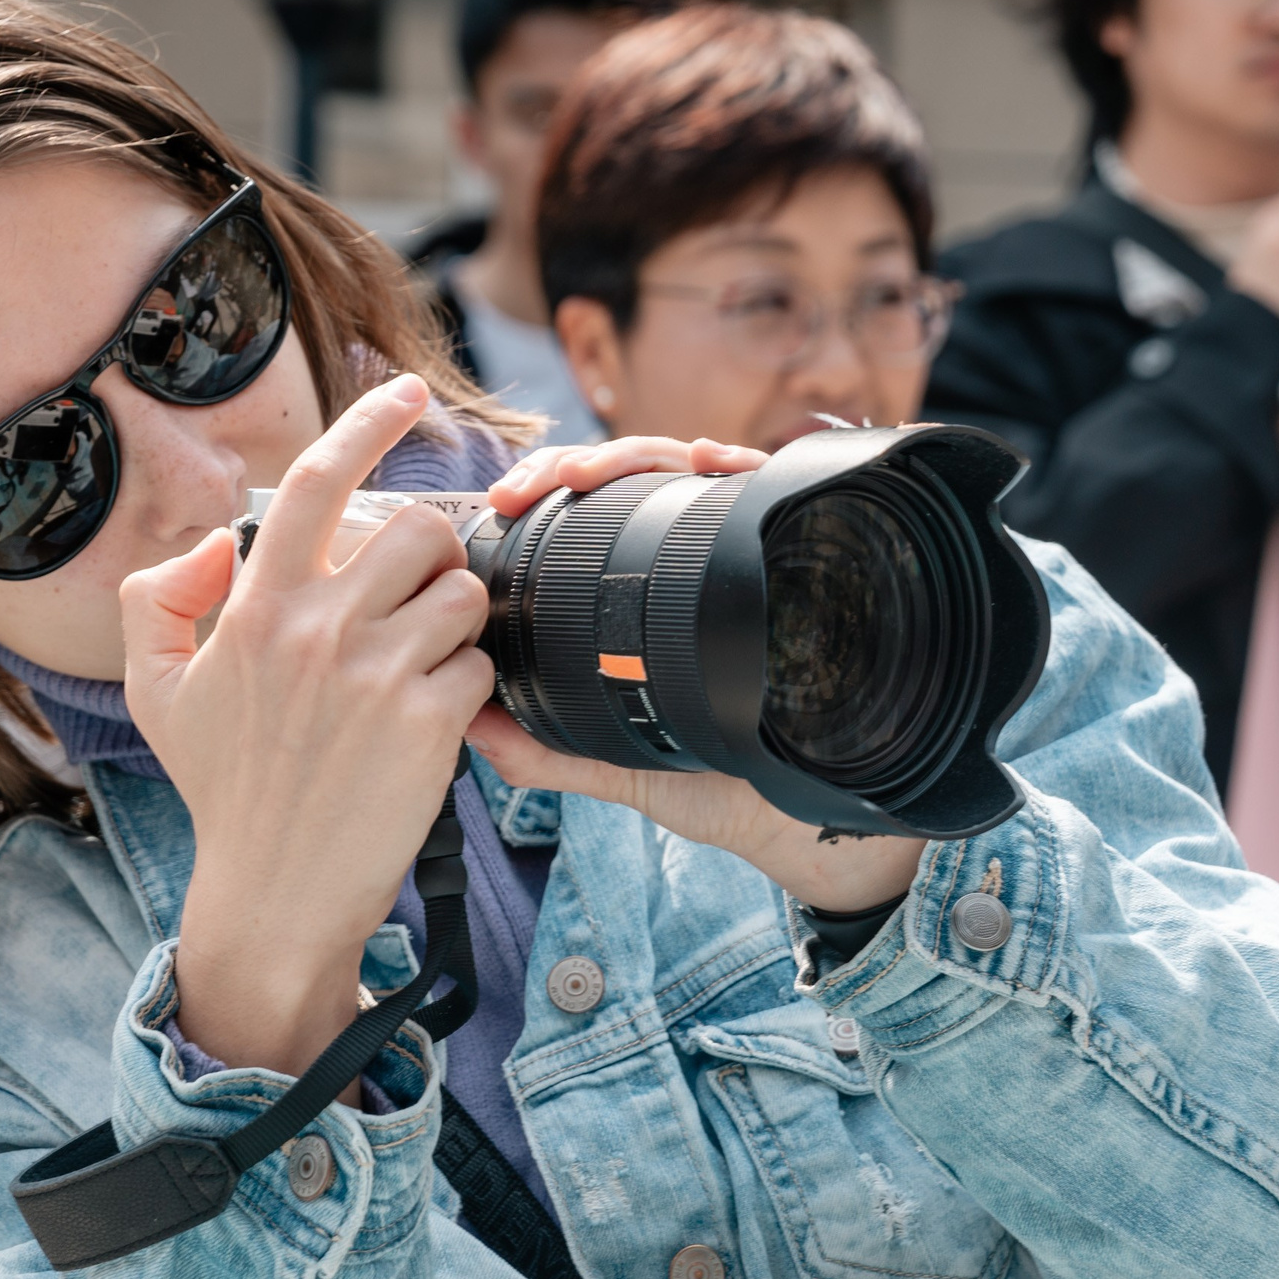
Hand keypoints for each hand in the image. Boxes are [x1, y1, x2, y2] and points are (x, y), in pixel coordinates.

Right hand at [124, 374, 494, 1074]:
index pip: (314, 484)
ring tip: (423, 666)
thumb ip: (160, 596)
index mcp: (256, 607)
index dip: (365, 423)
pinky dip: (470, 685)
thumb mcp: (156, 689)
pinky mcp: (429, 723)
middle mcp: (316, 629)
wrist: (276, 890)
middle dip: (433, 558)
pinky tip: (436, 721)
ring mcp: (376, 675)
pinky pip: (481, 662)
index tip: (401, 389)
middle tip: (419, 601)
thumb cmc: (224, 788)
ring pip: (462, 593)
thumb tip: (217, 543)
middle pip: (420, 531)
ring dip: (456, 622)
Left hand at [474, 436, 928, 912]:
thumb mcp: (623, 770)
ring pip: (687, 471)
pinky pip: (772, 490)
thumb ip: (550, 755)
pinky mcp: (799, 561)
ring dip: (630, 455)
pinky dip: (738, 463)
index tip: (498, 504)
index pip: (593, 523)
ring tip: (583, 470)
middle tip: (522, 486)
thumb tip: (471, 729)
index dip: (544, 497)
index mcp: (650, 606)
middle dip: (570, 466)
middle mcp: (696, 571)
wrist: (807, 824)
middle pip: (631, 482)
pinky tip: (706, 460)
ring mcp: (748, 558)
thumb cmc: (727, 790)